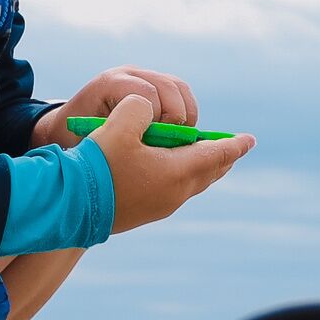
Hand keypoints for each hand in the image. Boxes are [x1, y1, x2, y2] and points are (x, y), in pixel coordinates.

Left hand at [40, 64, 203, 145]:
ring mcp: (143, 75)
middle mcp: (127, 74)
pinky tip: (177, 134)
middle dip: (175, 118)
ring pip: (180, 88)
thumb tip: (145, 153)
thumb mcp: (86, 144)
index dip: (155, 120)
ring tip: (175, 141)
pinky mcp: (155, 83)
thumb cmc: (74, 140)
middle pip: (168, 87)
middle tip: (168, 145)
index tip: (150, 145)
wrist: (66, 126)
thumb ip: (111, 145)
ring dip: (186, 117)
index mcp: (107, 84)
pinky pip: (182, 93)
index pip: (144, 95)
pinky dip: (187, 114)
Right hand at [82, 85, 250, 232]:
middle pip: (209, 172)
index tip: (250, 139)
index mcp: (177, 172)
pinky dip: (185, 174)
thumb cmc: (96, 166)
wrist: (69, 207)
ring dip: (203, 166)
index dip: (233, 145)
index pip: (215, 154)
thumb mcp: (118, 125)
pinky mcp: (145, 211)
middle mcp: (175, 192)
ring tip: (206, 155)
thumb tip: (146, 111)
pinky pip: (178, 189)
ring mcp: (161, 205)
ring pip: (194, 182)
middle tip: (232, 146)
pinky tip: (173, 168)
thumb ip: (139, 108)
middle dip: (222, 157)